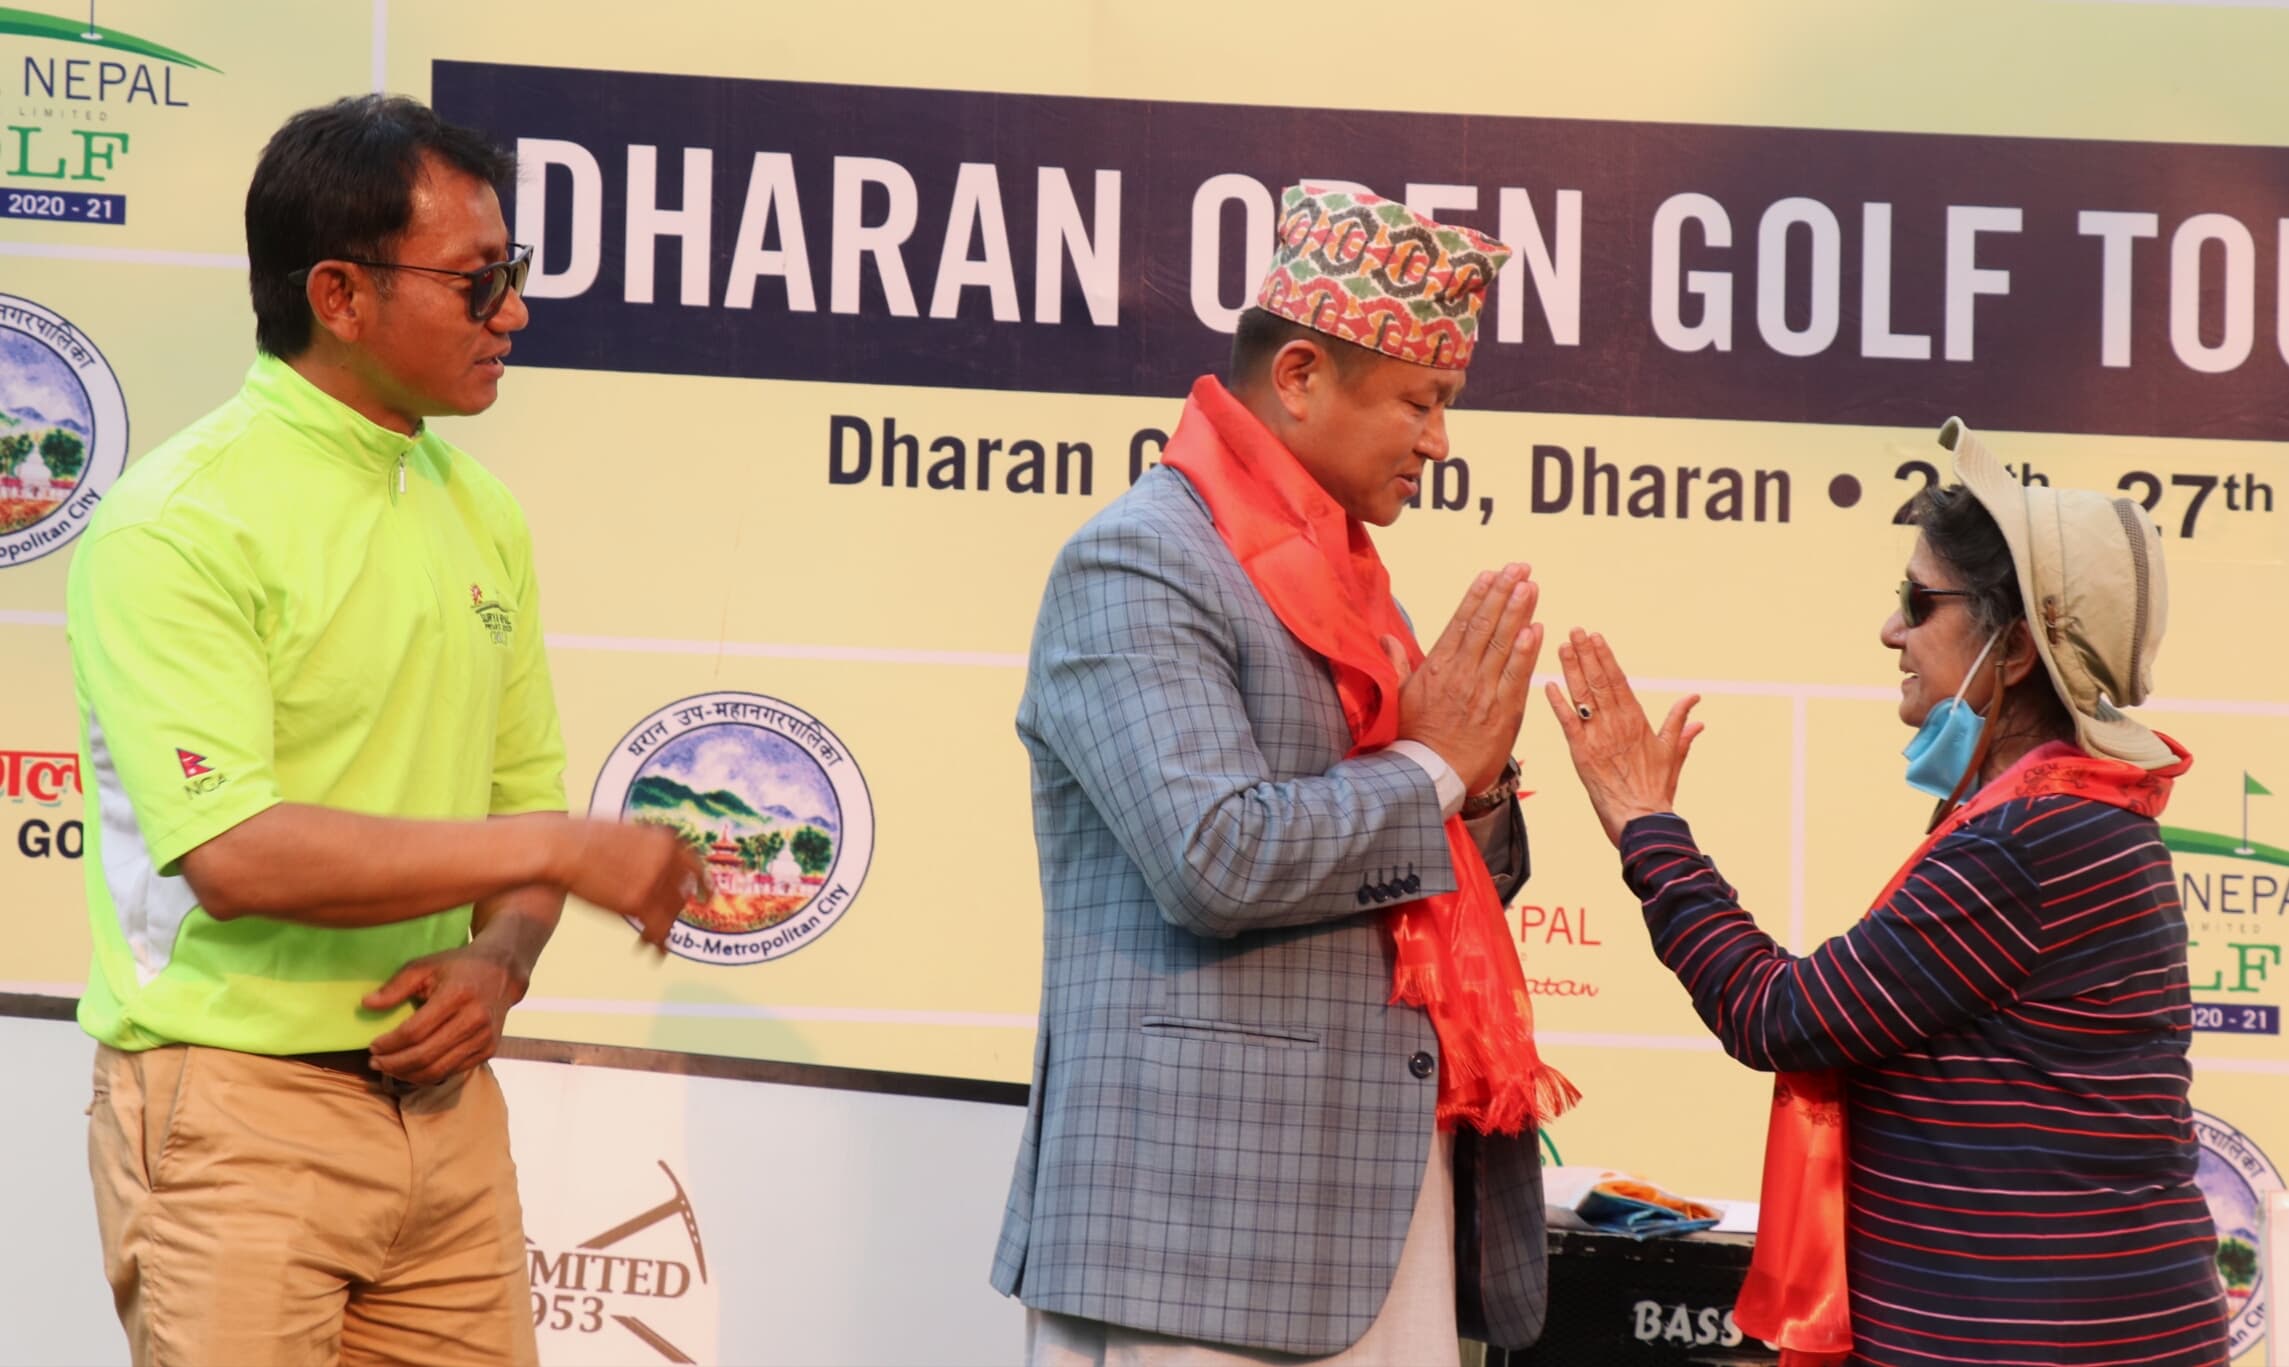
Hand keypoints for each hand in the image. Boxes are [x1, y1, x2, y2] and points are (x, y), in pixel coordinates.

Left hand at [363, 944, 522, 1083]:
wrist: (502, 973)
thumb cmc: (458, 967)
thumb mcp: (425, 966)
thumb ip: (396, 986)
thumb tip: (366, 1004)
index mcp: (457, 995)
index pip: (415, 1031)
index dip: (389, 1043)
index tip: (372, 1045)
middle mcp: (474, 1020)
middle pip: (425, 1055)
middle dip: (393, 1064)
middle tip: (374, 1062)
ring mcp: (484, 1038)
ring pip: (438, 1070)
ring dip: (407, 1074)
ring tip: (388, 1068)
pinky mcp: (488, 1050)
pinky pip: (451, 1071)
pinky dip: (427, 1075)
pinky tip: (411, 1068)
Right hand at [556, 820, 707, 953]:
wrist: (562, 847)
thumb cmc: (581, 837)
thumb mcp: (624, 832)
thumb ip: (644, 845)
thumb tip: (647, 857)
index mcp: (664, 840)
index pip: (694, 864)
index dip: (702, 882)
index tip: (705, 895)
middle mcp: (666, 860)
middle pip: (682, 893)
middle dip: (674, 910)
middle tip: (663, 921)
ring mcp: (655, 881)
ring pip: (672, 914)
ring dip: (663, 930)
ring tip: (652, 943)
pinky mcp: (639, 902)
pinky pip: (659, 929)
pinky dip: (656, 943)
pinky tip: (650, 951)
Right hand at [1383, 563, 1543, 793]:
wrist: (1430, 774)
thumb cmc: (1413, 737)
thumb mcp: (1398, 697)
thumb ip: (1397, 664)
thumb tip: (1386, 639)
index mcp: (1437, 667)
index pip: (1461, 622)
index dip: (1478, 596)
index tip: (1491, 573)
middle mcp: (1461, 673)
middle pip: (1485, 625)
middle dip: (1503, 593)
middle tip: (1520, 567)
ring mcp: (1483, 691)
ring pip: (1503, 644)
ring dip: (1518, 612)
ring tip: (1531, 586)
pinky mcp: (1501, 711)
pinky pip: (1516, 675)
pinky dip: (1526, 651)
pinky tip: (1536, 628)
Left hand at [1545, 629, 1703, 845]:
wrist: (1644, 821)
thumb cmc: (1658, 791)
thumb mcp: (1673, 753)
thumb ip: (1680, 724)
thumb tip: (1696, 701)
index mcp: (1637, 721)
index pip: (1619, 681)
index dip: (1606, 657)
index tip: (1596, 636)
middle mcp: (1617, 724)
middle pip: (1599, 681)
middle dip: (1586, 654)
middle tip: (1574, 630)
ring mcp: (1599, 737)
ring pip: (1583, 696)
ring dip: (1572, 669)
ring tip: (1562, 646)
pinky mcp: (1582, 754)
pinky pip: (1568, 724)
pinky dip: (1558, 704)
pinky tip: (1548, 684)